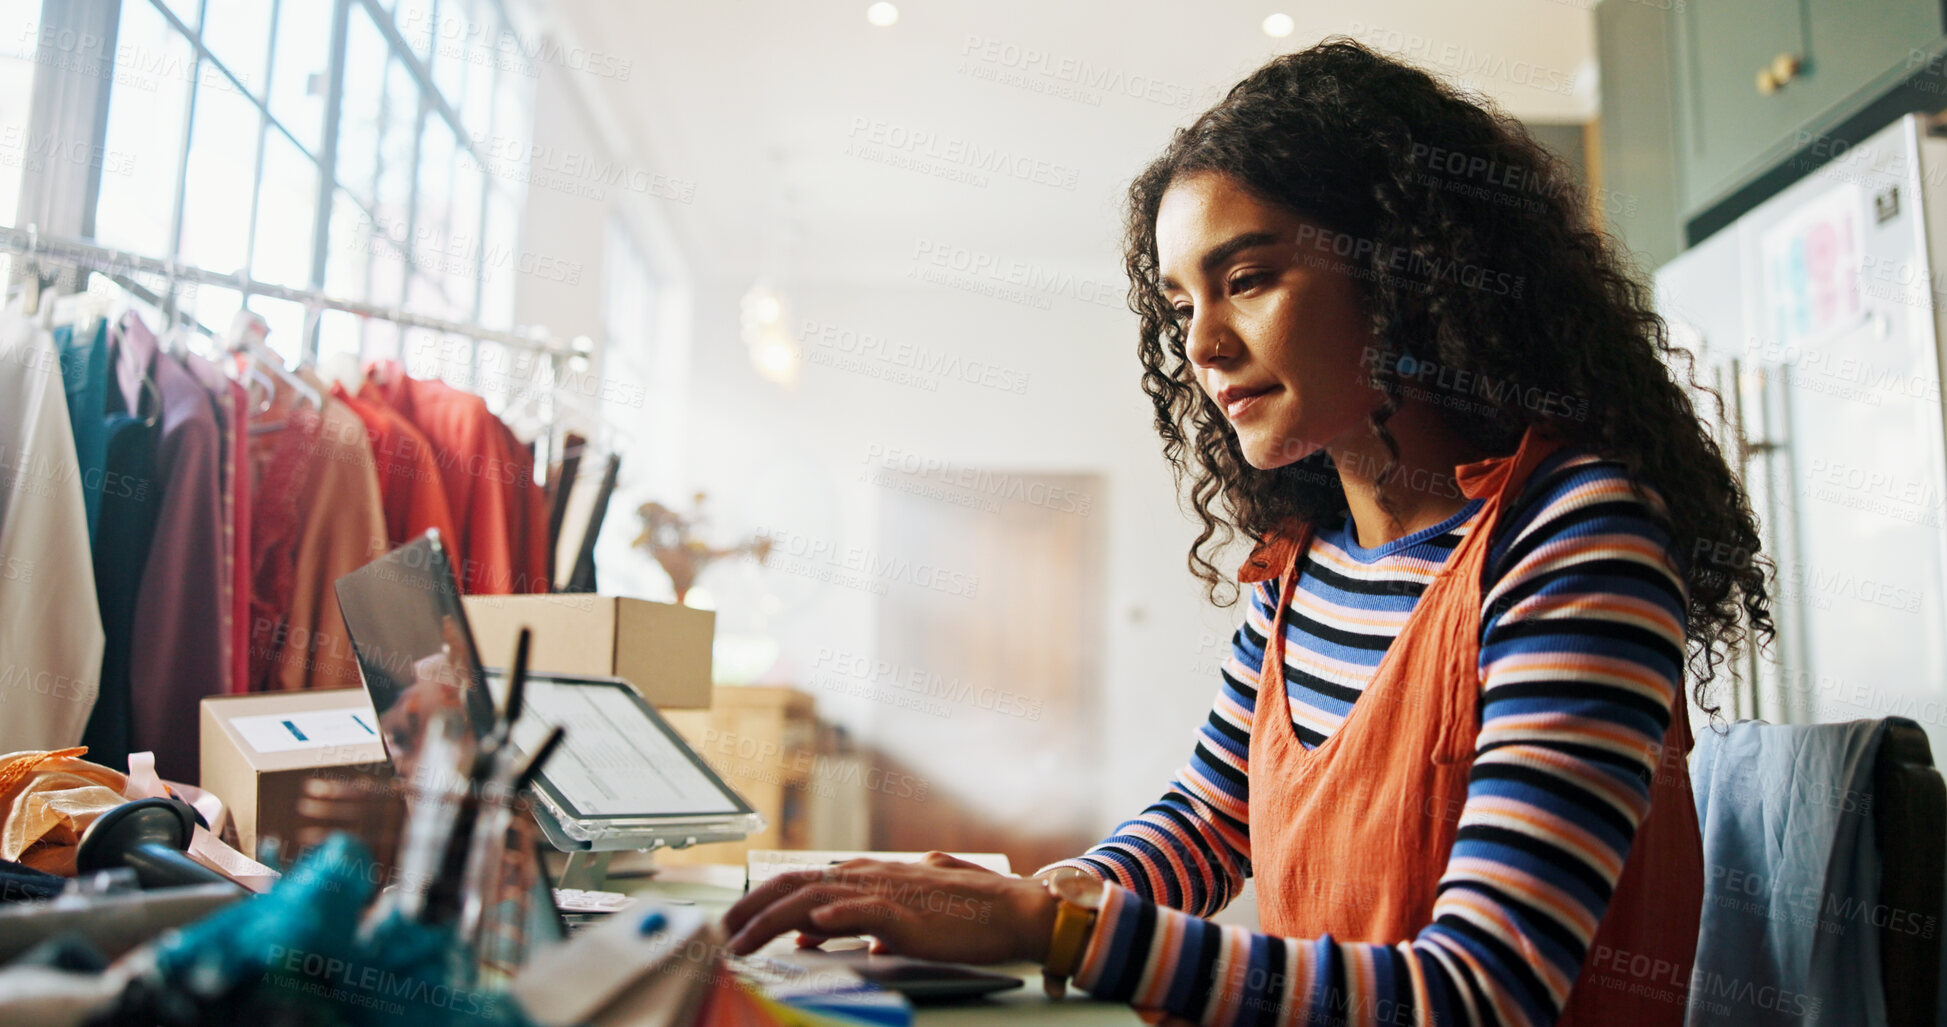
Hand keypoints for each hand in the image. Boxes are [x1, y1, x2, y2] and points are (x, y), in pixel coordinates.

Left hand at [722, 851, 1055, 964]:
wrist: (1015, 910)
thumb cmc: (968, 911)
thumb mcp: (908, 910)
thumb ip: (864, 917)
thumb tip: (825, 928)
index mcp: (870, 875)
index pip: (803, 881)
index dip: (765, 899)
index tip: (737, 921)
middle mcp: (871, 877)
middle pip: (796, 885)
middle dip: (752, 908)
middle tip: (723, 933)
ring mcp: (888, 893)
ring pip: (817, 900)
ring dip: (773, 921)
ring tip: (742, 943)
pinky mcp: (908, 915)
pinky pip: (865, 913)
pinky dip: (835, 918)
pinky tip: (812, 928)